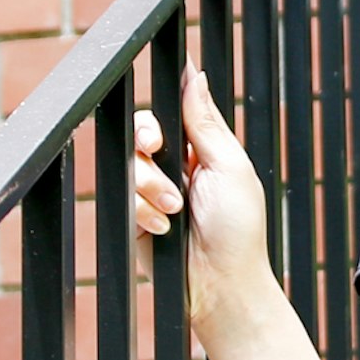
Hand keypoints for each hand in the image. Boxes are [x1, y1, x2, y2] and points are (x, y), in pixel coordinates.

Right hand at [131, 71, 274, 324]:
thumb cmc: (238, 228)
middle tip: (155, 145)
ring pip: (128, 161)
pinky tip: (163, 229)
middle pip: (142, 127)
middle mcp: (175, 164)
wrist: (221, 283)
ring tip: (175, 210)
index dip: (167, 100)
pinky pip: (121, 194)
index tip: (167, 90)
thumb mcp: (229, 167)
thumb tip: (196, 75)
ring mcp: (152, 189)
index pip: (176, 109)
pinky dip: (142, 211)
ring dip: (151, 184)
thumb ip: (206, 122)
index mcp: (203, 147)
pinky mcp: (134, 215)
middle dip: (146, 134)